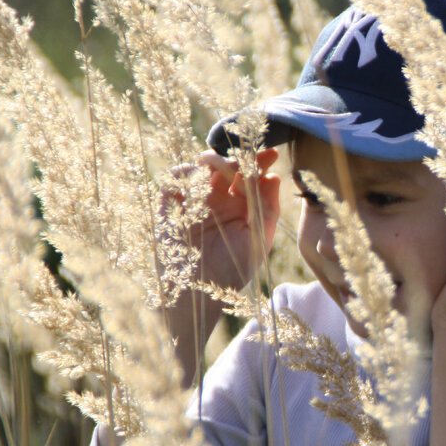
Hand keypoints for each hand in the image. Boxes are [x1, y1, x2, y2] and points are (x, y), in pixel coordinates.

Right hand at [166, 147, 281, 294]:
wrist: (198, 292)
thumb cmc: (232, 270)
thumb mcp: (258, 240)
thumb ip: (267, 209)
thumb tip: (274, 177)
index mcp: (240, 206)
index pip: (251, 176)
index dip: (260, 161)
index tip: (271, 154)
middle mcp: (218, 199)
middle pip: (227, 166)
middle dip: (237, 159)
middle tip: (244, 163)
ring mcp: (195, 200)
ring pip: (201, 166)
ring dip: (213, 162)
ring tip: (223, 170)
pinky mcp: (171, 205)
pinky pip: (175, 179)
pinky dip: (186, 174)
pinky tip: (200, 182)